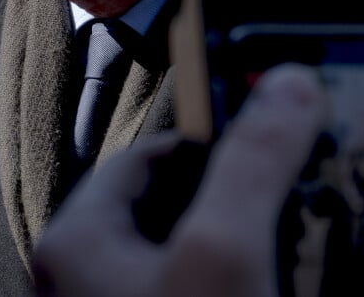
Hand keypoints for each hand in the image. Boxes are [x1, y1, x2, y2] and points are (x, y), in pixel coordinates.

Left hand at [32, 65, 325, 296]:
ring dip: (216, 240)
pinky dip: (211, 277)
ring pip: (168, 250)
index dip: (201, 147)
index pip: (141, 158)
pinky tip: (241, 286)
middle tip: (261, 212)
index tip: (249, 149)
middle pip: (159, 205)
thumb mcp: (220, 253)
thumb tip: (287, 87)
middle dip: (213, 198)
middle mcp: (78, 274)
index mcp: (75, 239)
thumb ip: (250, 165)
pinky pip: (174, 284)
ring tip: (257, 253)